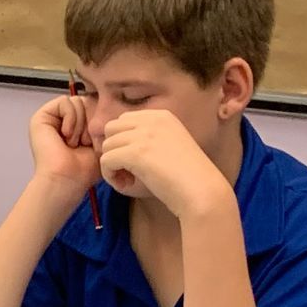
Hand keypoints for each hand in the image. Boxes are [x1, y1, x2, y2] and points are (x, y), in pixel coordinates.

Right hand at [28, 95, 98, 199]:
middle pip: (87, 102)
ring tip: (75, 142)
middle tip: (85, 143)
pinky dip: (71, 119)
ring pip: (78, 101)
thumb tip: (107, 105)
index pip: (95, 107)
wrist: (67, 179)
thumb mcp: (101, 141)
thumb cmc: (85, 169)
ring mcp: (51, 118)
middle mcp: (63, 120)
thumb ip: (103, 121)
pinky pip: (66, 102)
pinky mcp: (41, 116)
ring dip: (80, 124)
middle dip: (91, 122)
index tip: (95, 142)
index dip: (100, 121)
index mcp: (76, 126)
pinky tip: (67, 136)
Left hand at [97, 109, 233, 220]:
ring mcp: (143, 135)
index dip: (122, 142)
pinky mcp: (135, 152)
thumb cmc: (186, 176)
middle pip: (111, 129)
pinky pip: (106, 160)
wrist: (201, 190)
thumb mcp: (167, 146)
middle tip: (127, 171)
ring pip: (106, 146)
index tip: (134, 161)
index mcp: (162, 116)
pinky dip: (110, 175)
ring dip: (112, 166)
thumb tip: (112, 144)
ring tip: (129, 180)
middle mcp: (152, 120)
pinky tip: (126, 184)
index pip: (124, 120)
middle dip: (113, 150)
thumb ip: (145, 139)